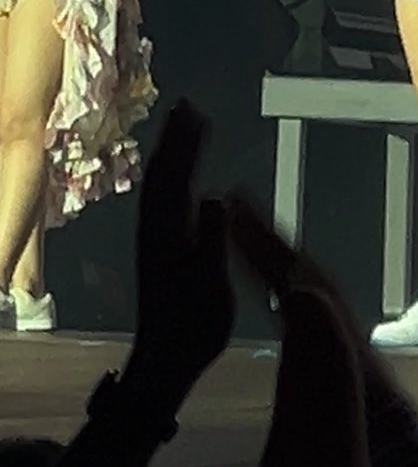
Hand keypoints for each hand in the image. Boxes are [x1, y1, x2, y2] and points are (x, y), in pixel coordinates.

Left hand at [128, 101, 234, 405]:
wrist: (166, 360)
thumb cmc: (193, 326)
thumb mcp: (210, 284)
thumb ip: (212, 239)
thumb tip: (214, 197)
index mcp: (169, 232)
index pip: (176, 176)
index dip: (186, 143)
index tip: (196, 113)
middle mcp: (156, 230)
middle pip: (163, 173)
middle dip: (174, 139)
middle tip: (186, 106)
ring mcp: (154, 240)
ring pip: (158, 186)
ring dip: (169, 155)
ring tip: (183, 130)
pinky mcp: (158, 251)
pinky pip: (160, 202)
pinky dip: (170, 179)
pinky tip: (181, 180)